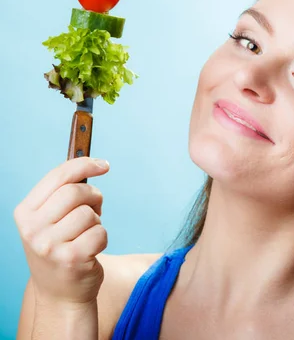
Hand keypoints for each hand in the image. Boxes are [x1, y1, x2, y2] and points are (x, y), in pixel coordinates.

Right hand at [13, 157, 109, 305]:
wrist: (61, 293)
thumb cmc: (61, 248)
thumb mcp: (51, 220)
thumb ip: (64, 193)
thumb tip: (95, 164)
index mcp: (25, 212)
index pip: (58, 176)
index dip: (85, 164)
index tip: (104, 164)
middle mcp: (32, 229)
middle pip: (76, 192)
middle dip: (94, 196)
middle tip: (95, 209)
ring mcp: (50, 246)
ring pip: (89, 213)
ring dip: (96, 222)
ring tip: (86, 234)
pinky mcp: (71, 259)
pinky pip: (100, 232)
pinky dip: (102, 238)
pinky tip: (91, 249)